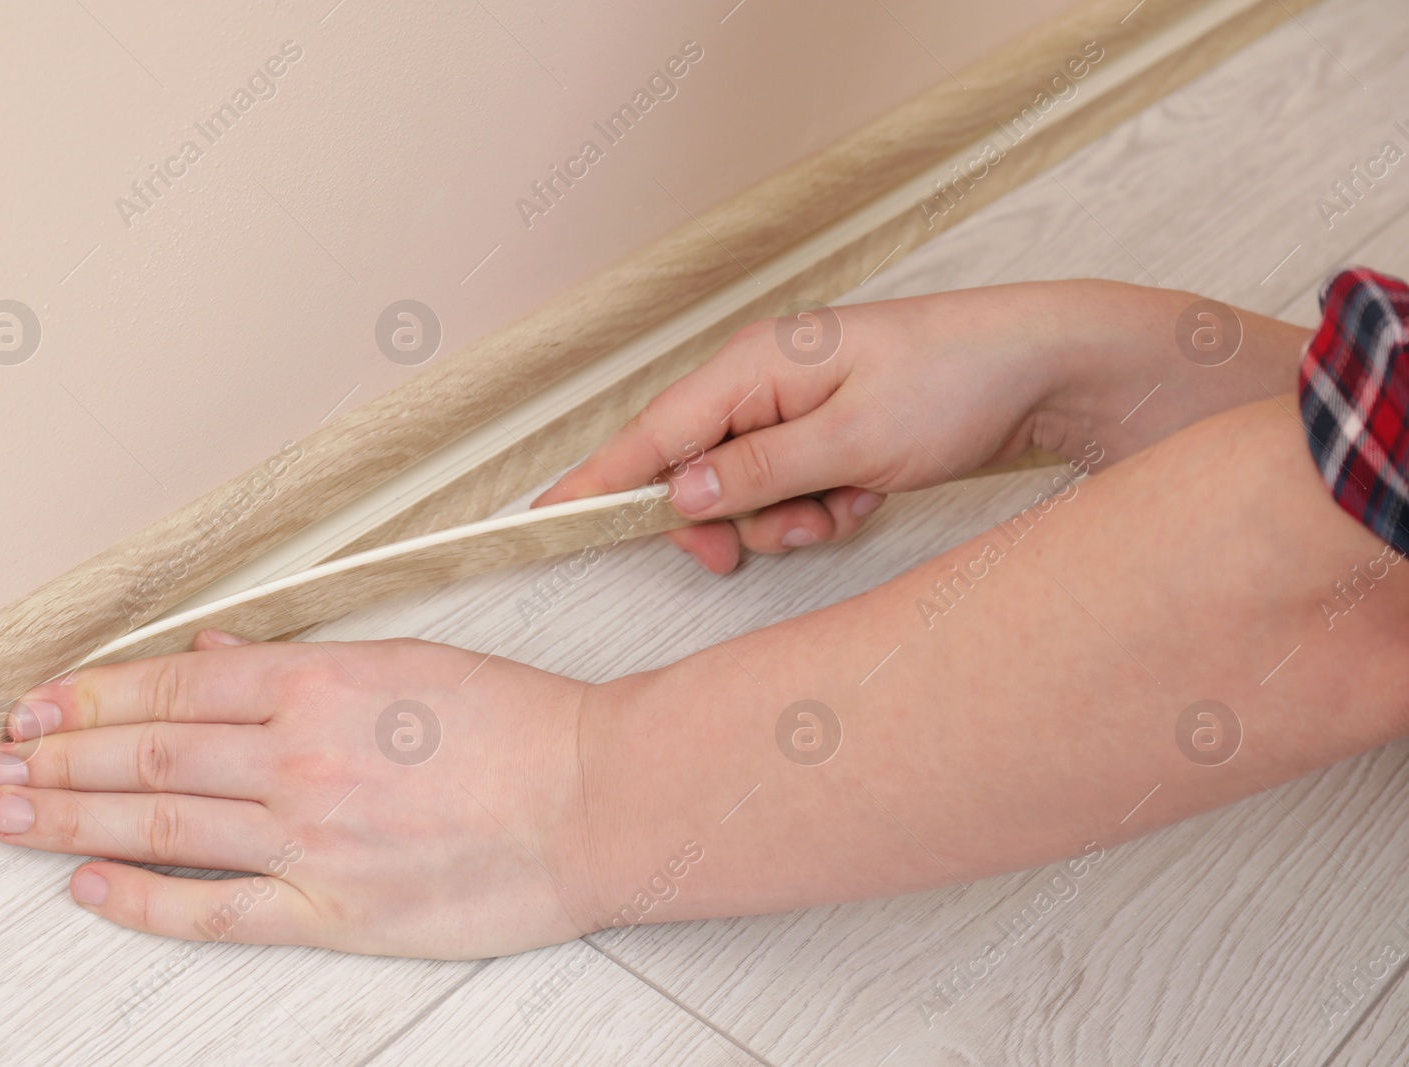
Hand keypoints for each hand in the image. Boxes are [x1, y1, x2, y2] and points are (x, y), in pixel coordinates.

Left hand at [0, 632, 603, 958]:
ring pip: (163, 824)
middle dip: (59, 754)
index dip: (92, 693)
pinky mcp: (334, 910)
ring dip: (73, 817)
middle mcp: (303, 758)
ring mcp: (313, 839)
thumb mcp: (409, 662)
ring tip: (10, 813)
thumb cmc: (521, 728)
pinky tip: (91, 887)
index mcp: (323, 686)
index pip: (174, 687)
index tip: (40, 701)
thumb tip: (218, 655)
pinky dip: (143, 899)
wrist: (597, 801)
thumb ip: (301, 661)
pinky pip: (216, 908)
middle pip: (148, 754)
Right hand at [535, 281, 1309, 572]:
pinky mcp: (824, 432)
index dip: (596, 481)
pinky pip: (789, 491)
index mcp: (753, 366)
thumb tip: (681, 497)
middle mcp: (761, 381)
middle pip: (693, 471)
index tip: (543, 520)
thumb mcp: (854, 440)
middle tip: (767, 543)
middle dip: (728, 520)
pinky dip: (820, 509)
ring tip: (846, 503)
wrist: (1043, 367)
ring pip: (744, 492)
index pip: (652, 434)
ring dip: (786, 518)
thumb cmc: (955, 382)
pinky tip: (865, 496)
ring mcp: (792, 407)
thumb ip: (759, 472)